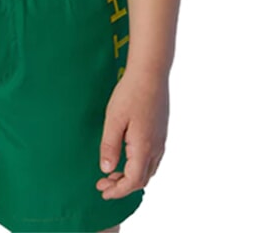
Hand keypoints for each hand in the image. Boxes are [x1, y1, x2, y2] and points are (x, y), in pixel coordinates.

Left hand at [96, 66, 168, 198]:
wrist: (151, 72)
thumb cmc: (130, 93)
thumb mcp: (113, 120)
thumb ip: (109, 146)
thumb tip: (107, 169)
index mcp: (144, 147)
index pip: (133, 181)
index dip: (117, 190)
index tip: (102, 191)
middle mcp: (156, 147)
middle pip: (142, 179)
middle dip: (123, 185)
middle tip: (103, 183)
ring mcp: (161, 139)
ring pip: (149, 169)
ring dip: (131, 176)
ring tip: (113, 172)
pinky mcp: (161, 131)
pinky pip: (153, 158)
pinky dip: (139, 165)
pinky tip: (127, 156)